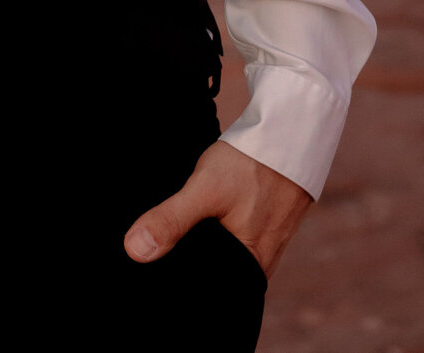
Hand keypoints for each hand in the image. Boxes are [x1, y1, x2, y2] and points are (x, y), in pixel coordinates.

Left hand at [124, 140, 311, 277]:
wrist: (288, 132)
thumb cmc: (251, 164)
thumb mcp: (204, 190)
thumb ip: (172, 220)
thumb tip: (135, 250)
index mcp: (251, 269)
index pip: (209, 292)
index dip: (180, 282)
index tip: (153, 267)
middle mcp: (261, 263)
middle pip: (217, 273)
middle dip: (190, 261)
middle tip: (157, 241)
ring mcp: (266, 242)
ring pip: (226, 255)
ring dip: (203, 243)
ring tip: (175, 227)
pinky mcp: (265, 223)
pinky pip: (235, 237)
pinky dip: (216, 229)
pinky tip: (200, 215)